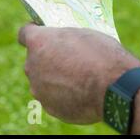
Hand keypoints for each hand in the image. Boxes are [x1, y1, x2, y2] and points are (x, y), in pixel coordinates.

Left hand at [18, 24, 138, 123]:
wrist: (115, 86)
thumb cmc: (102, 54)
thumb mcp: (85, 34)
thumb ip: (66, 39)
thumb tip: (66, 44)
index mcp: (39, 42)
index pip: (24, 33)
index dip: (35, 32)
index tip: (45, 33)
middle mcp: (32, 66)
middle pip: (34, 59)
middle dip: (48, 57)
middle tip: (69, 57)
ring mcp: (39, 89)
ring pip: (43, 81)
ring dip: (55, 78)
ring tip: (80, 78)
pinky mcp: (51, 107)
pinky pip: (54, 98)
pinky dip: (65, 95)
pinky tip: (83, 91)